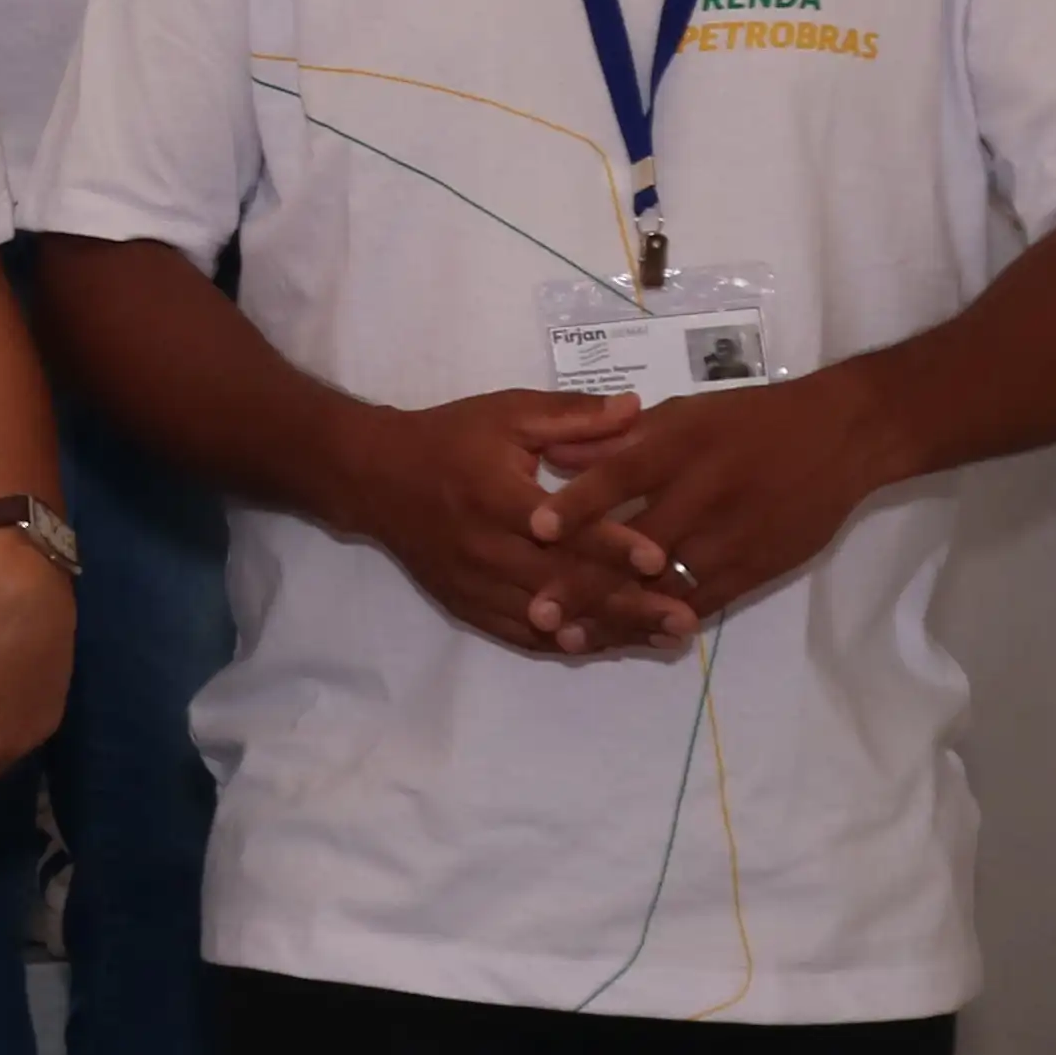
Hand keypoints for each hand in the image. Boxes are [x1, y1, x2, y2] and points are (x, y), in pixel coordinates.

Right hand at [318, 387, 694, 656]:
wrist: (373, 477)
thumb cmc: (448, 438)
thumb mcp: (505, 413)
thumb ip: (571, 416)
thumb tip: (636, 409)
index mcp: (495, 496)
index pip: (560, 528)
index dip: (609, 544)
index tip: (659, 559)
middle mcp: (484, 547)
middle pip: (562, 584)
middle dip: (625, 605)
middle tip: (682, 619)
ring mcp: (474, 584)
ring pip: (547, 618)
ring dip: (606, 631)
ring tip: (660, 640)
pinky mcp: (465, 605)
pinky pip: (520, 634)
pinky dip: (564, 643)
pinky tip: (604, 645)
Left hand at [560, 365, 919, 630]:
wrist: (840, 437)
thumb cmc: (748, 419)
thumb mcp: (682, 413)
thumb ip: (616, 438)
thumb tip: (552, 452)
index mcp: (681, 446)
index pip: (623, 475)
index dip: (580, 502)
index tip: (537, 529)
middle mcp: (705, 492)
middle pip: (638, 544)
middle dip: (587, 581)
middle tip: (539, 612)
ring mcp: (733, 535)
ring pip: (667, 584)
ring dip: (618, 615)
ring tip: (571, 640)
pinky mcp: (757, 567)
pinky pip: (704, 601)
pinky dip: (666, 622)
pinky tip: (632, 640)